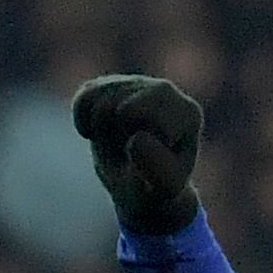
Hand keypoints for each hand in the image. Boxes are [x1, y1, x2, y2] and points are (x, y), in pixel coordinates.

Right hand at [71, 74, 204, 235]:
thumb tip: (137, 139)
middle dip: (116, 135)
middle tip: (133, 152)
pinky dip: (84, 122)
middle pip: (117, 108)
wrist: (141, 188)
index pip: (147, 120)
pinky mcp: (110, 85)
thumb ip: (158, 170)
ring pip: (98, 103)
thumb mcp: (164, 188)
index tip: (155, 160)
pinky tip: (102, 134)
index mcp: (188, 112)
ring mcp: (137, 84)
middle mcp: (166, 90)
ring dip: (102, 133)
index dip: (138, 145)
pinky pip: (84, 99)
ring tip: (123, 145)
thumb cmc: (157, 187)